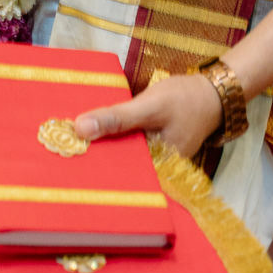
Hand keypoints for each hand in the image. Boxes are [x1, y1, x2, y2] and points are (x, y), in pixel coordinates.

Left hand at [75, 72, 224, 160]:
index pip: (117, 180)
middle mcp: (154, 173)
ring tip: (70, 144)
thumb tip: (79, 128)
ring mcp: (153, 161)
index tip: (63, 164)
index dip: (91, 172)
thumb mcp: (149, 106)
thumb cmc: (185, 100)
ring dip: (102, 148)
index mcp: (156, 172)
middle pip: (117, 170)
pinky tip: (93, 133)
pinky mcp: (151, 148)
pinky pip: (127, 148)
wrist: (212, 93)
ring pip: (121, 158)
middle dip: (93, 160)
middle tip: (60, 152)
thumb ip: (117, 118)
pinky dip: (114, 140)